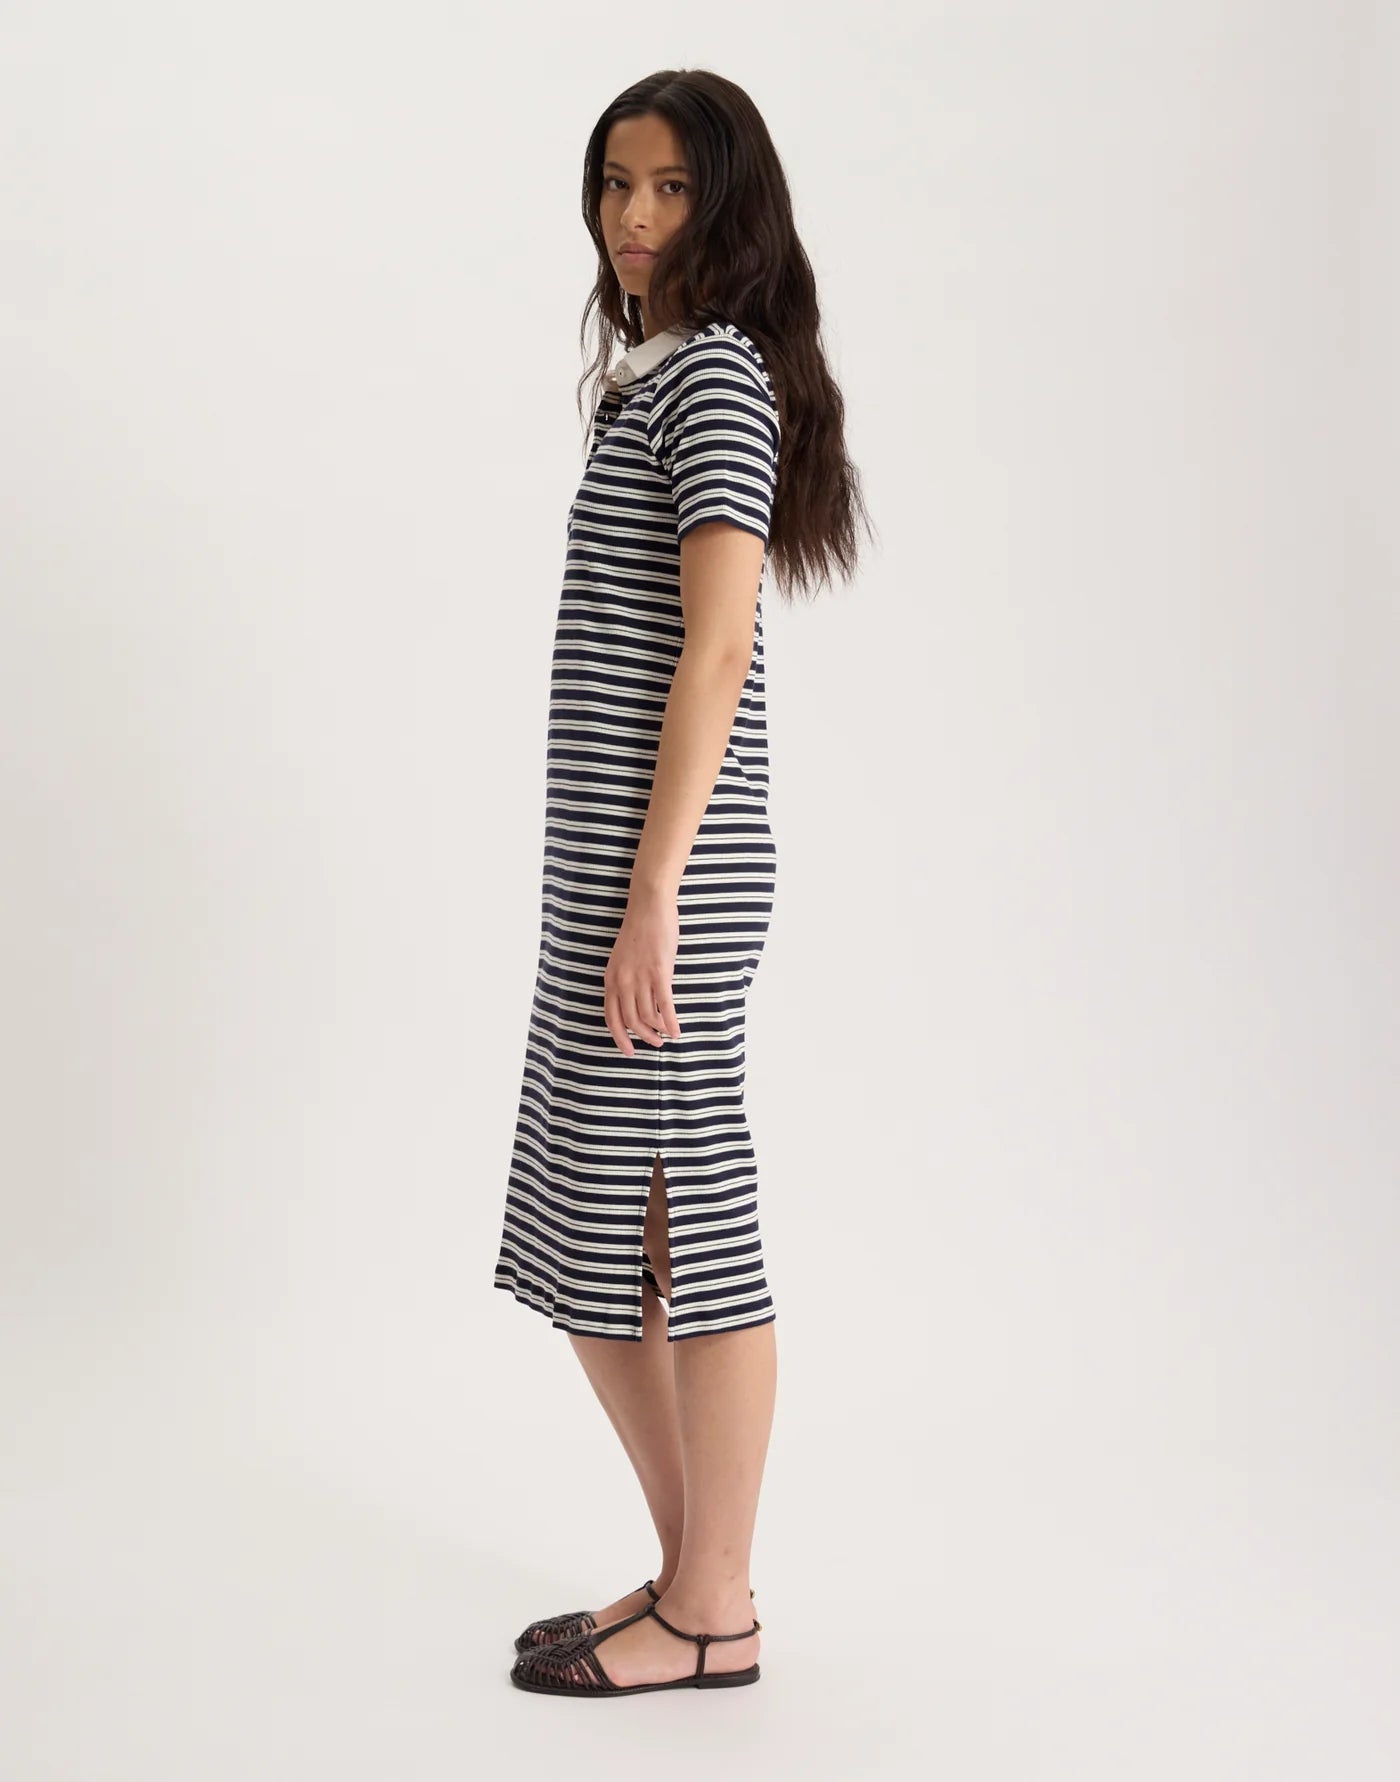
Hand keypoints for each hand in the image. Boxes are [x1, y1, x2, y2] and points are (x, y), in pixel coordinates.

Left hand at [604, 888, 683, 1056]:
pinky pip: (664, 1005)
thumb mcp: (622, 959)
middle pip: (631, 1021)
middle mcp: (622, 981)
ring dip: (658, 1031)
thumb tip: (635, 1002)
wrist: (649, 907)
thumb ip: (625, 980)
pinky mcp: (659, 972)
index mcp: (611, 978)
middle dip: (644, 1037)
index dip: (620, 1037)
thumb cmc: (639, 930)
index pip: (611, 1017)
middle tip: (655, 1044)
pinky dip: (671, 1022)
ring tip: (667, 1036)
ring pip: (647, 1017)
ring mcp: (640, 978)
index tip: (629, 1050)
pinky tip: (677, 1030)